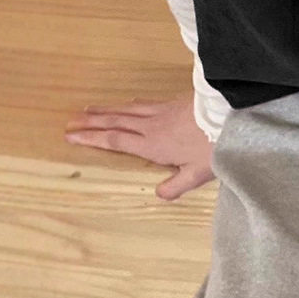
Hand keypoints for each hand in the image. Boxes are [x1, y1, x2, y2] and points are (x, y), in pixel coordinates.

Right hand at [64, 92, 215, 200]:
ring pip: (127, 110)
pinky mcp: (174, 102)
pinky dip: (131, 104)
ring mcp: (162, 112)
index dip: (92, 138)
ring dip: (107, 110)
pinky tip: (128, 103)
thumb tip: (158, 195)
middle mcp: (151, 127)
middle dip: (92, 122)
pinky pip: (145, 103)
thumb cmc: (213, 146)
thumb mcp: (196, 174)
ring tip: (89, 109)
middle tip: (70, 121)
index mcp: (152, 146)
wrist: (228, 115)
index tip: (72, 136)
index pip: (115, 141)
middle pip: (115, 122)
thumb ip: (176, 186)